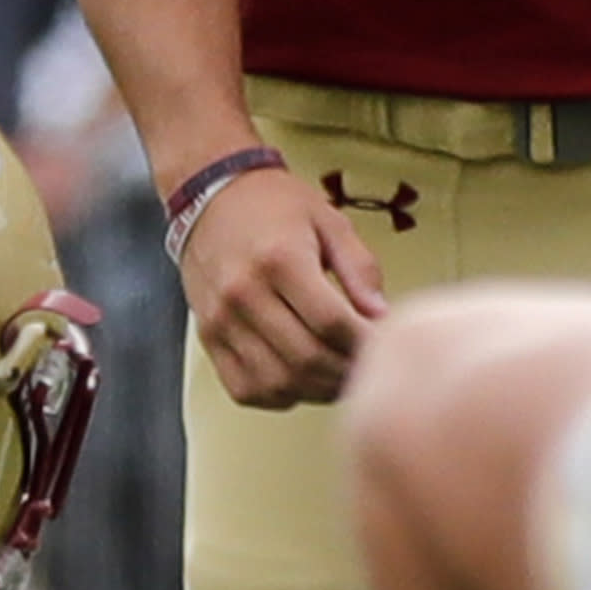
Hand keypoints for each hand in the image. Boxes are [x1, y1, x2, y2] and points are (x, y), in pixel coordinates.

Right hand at [176, 163, 385, 409]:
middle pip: (306, 358)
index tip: (383, 344)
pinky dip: (280, 395)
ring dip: (317, 389)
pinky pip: (247, 388)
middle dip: (346, 371)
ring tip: (339, 375)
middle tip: (367, 366)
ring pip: (278, 382)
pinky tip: (301, 380)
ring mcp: (221, 320)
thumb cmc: (273, 205)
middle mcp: (244, 293)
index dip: (364, 343)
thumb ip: (359, 267)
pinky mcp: (208, 337)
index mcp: (279, 259)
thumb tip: (381, 316)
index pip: (331, 322)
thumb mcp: (328, 220)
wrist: (211, 194)